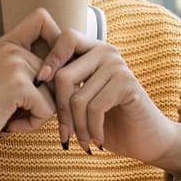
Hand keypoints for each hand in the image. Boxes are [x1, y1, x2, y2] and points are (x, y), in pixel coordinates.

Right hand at [0, 8, 62, 167]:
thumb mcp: (9, 83)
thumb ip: (33, 71)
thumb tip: (73, 73)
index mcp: (8, 44)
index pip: (41, 17)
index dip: (56, 37)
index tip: (50, 64)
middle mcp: (11, 49)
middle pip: (58, 69)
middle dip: (47, 99)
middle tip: (17, 109)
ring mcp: (15, 64)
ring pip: (56, 93)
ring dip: (39, 114)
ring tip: (11, 115)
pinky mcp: (18, 85)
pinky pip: (48, 110)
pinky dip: (32, 124)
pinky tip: (10, 124)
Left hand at [33, 27, 180, 175]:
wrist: (147, 139)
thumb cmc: (110, 121)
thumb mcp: (82, 100)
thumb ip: (66, 86)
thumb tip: (33, 81)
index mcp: (93, 50)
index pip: (64, 38)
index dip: (50, 60)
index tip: (41, 85)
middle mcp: (106, 51)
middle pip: (64, 75)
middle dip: (60, 111)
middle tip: (64, 134)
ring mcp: (118, 66)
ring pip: (78, 97)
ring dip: (77, 127)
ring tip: (82, 141)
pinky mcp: (128, 84)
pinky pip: (95, 108)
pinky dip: (91, 130)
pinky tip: (96, 142)